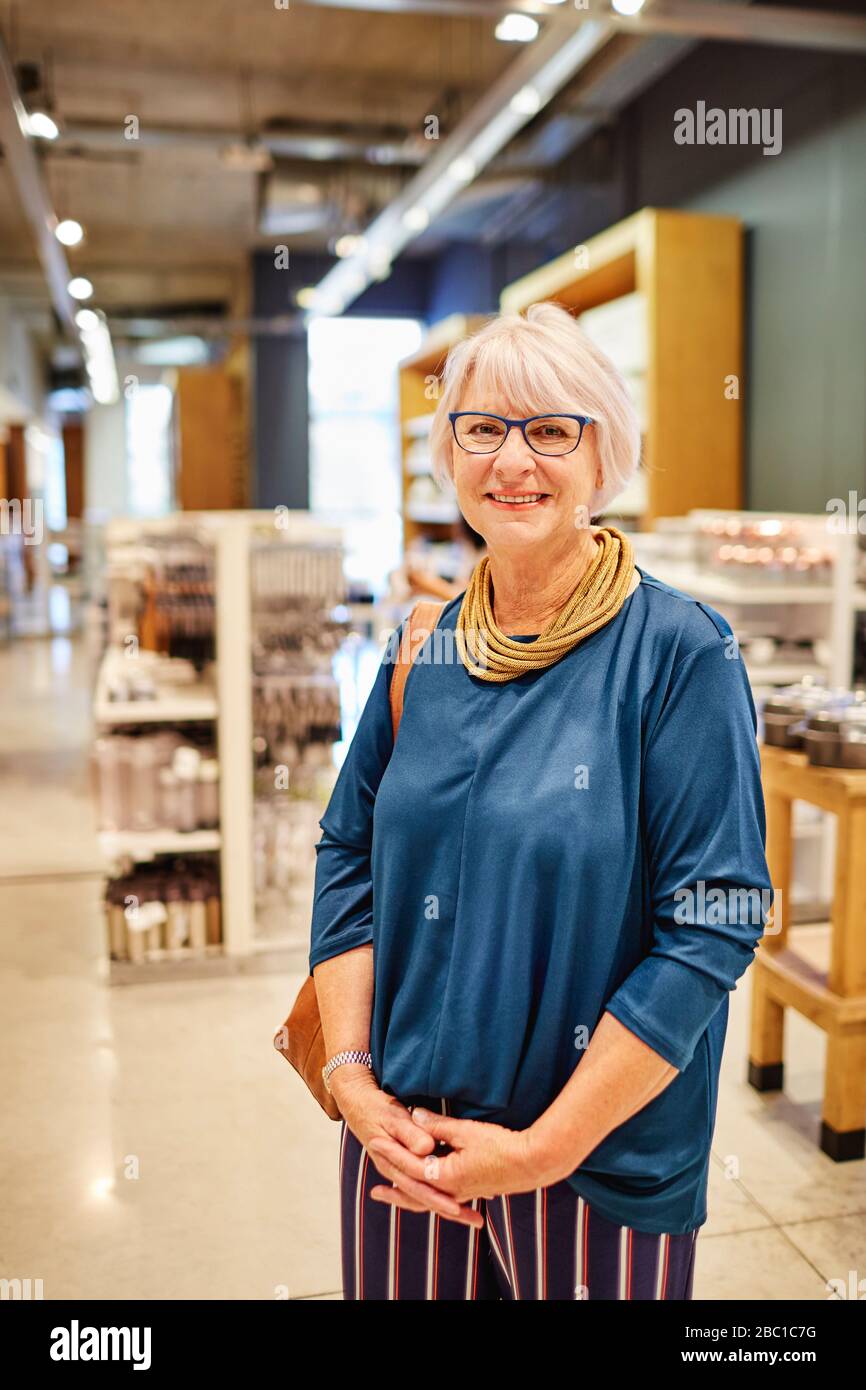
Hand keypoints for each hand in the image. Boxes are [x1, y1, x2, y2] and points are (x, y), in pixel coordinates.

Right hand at [330, 1069, 482, 1228]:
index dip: (439, 1198)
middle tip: (475, 1221)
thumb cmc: (376, 1109)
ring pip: (426, 1196)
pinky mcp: (406, 1167)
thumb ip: (410, 1133)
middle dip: (452, 1209)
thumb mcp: (393, 1117)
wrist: (358, 1105)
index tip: (458, 1208)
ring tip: (474, 1218)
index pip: (418, 1186)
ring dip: (450, 1205)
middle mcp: (397, 1173)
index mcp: (392, 1164)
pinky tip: (461, 1197)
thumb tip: (426, 1148)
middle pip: (425, 1198)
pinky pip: (425, 1185)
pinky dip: (442, 1192)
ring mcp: (401, 1172)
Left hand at [368, 1109, 549, 1207]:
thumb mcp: (466, 1131)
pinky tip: (427, 1192)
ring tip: (394, 1197)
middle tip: (374, 1192)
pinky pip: (442, 1199)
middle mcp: (450, 1191)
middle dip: (394, 1190)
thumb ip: (438, 1126)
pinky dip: (429, 1197)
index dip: (392, 1152)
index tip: (374, 1141)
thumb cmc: (501, 1146)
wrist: (533, 1164)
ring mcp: (462, 1194)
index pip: (410, 1164)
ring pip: (428, 1200)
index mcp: (445, 1177)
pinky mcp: (473, 1191)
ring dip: (409, 1198)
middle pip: (414, 1193)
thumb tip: (415, 1116)